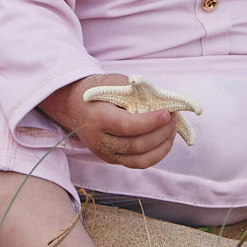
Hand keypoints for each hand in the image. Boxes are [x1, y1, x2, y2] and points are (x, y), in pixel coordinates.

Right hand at [39, 75, 177, 168]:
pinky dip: (155, 154)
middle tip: (173, 118)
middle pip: (136, 145)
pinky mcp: (112, 159)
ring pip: (139, 160)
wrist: (73, 105)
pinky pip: (138, 163)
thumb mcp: (113, 82)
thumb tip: (162, 102)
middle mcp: (100, 141)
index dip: (150, 122)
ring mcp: (105, 154)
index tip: (167, 113)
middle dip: (160, 133)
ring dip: (162, 146)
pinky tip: (164, 140)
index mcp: (97, 119)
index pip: (127, 126)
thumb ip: (135, 92)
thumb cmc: (96, 90)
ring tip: (172, 130)